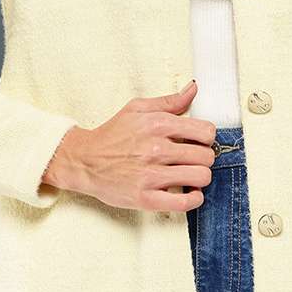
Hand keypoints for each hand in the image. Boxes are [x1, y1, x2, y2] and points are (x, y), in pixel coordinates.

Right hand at [43, 79, 215, 211]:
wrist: (84, 161)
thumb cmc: (112, 134)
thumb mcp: (137, 109)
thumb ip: (169, 101)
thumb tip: (194, 89)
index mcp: (157, 124)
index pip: (206, 131)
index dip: (207, 137)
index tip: (199, 141)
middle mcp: (156, 148)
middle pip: (206, 156)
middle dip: (204, 158)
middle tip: (193, 159)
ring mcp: (151, 175)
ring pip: (201, 177)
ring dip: (200, 177)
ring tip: (190, 174)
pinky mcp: (145, 198)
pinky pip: (184, 202)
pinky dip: (194, 199)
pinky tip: (188, 192)